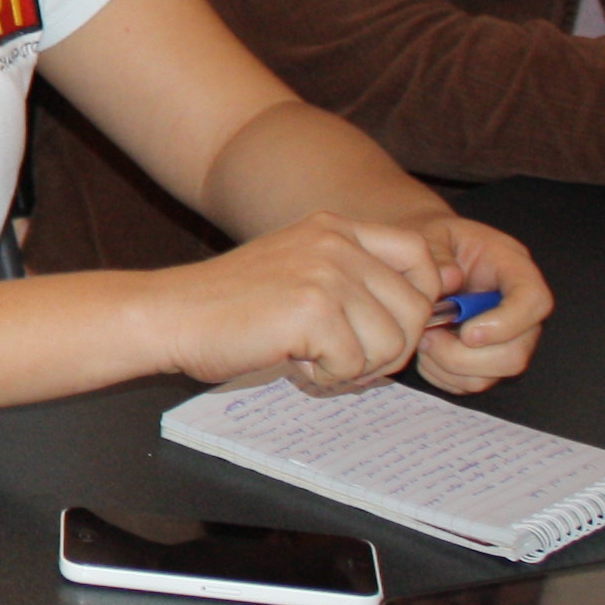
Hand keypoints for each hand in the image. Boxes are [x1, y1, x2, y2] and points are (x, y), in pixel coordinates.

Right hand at [156, 212, 447, 393]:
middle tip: (342, 355)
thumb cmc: (230, 306)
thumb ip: (356, 276)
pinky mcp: (312, 311)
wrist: (170, 315)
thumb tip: (434, 298)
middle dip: (388, 348)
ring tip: (313, 355)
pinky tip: (295, 360)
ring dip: (358, 366)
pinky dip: (329, 376)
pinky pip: (356, 364)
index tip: (388, 325)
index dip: (420, 298)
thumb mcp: (300, 270)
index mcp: (334, 228)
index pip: (420, 255)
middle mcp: (336, 243)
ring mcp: (325, 274)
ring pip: (393, 343)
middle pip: (416, 309)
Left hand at [405, 215, 547, 392]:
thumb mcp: (432, 234)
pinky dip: (442, 375)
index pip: (534, 301)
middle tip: (429, 338)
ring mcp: (506, 339)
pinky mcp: (485, 361)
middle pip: (517, 353)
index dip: (506, 324)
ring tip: (424, 340)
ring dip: (450, 366)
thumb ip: (437, 252)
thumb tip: (450, 280)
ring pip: (493, 376)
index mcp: (514, 270)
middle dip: (466, 357)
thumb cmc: (434, 243)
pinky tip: (426, 351)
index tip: (468, 333)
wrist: (423, 259)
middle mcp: (519, 310)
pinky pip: (469, 384)